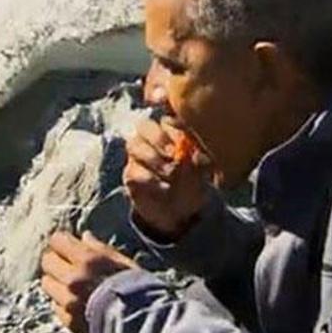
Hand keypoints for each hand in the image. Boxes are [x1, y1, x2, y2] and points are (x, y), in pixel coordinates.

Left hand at [40, 231, 136, 332]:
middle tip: (66, 263)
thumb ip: (99, 248)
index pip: (57, 241)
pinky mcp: (67, 319)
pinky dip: (62, 301)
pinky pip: (55, 304)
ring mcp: (68, 301)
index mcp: (87, 260)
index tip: (67, 245)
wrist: (141, 323)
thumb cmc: (137, 290)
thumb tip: (84, 237)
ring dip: (56, 281)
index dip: (62, 242)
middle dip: (56, 259)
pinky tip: (76, 301)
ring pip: (47, 283)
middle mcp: (72, 279)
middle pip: (47, 260)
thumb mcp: (122, 261)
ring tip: (70, 284)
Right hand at [123, 115, 209, 239]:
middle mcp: (150, 140)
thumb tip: (195, 154)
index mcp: (170, 133)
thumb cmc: (192, 186)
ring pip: (134, 145)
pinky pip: (133, 170)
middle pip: (144, 126)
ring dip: (153, 158)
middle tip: (173, 153)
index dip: (174, 124)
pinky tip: (164, 187)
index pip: (167, 119)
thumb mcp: (202, 175)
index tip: (185, 138)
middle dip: (158, 138)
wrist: (178, 213)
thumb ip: (199, 163)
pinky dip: (149, 179)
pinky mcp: (130, 175)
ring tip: (171, 173)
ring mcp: (137, 157)